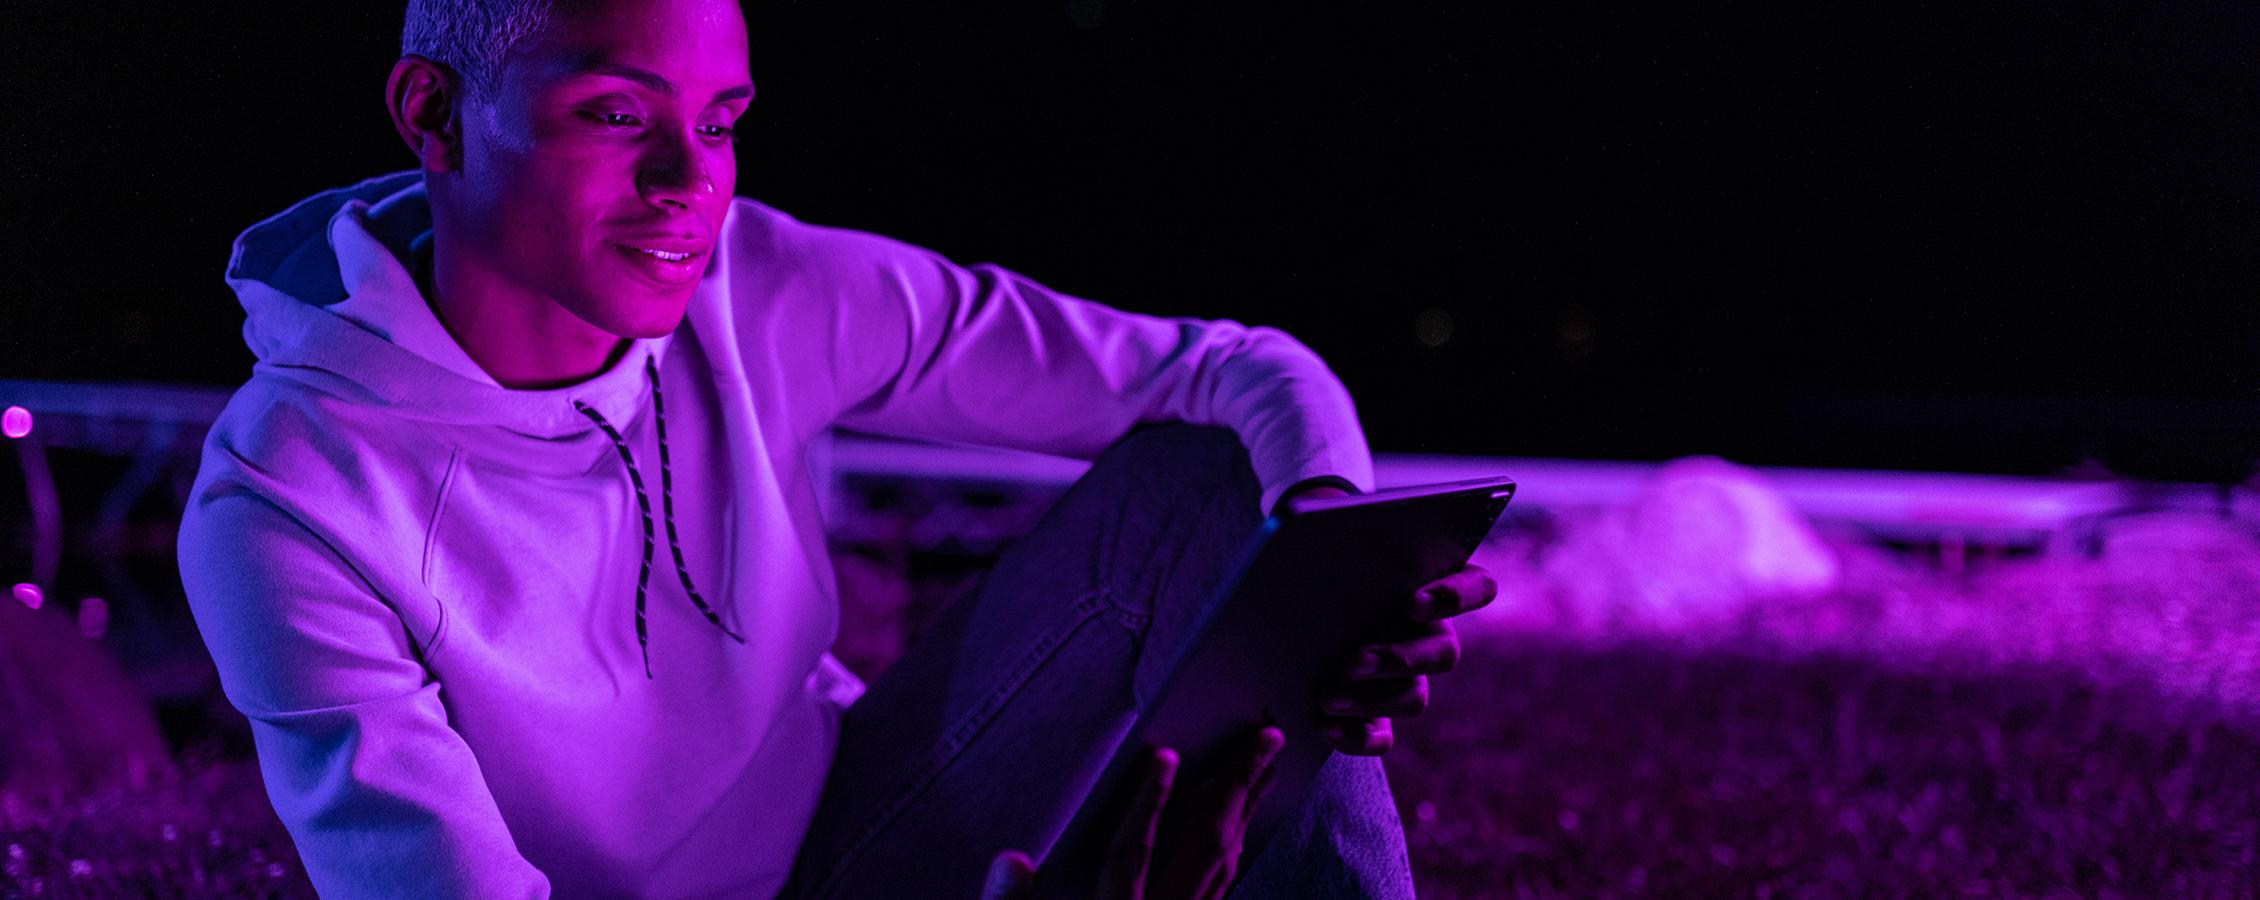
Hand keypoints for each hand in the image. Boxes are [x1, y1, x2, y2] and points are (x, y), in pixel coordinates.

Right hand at [981, 726, 1285, 899]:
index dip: (1145, 807)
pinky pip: (1219, 893)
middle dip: (1235, 793)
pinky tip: (1236, 830)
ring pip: (1223, 874)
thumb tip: (1012, 859)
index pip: (1130, 861)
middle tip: (1266, 738)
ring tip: (1265, 767)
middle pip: (1204, 857)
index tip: (1164, 758)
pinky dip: (1232, 854)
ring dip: (1245, 817)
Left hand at [1280, 482, 1499, 755]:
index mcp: (1436, 582)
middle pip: (1443, 655)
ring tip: (1325, 695)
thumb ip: (1340, 526)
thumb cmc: (1325, 549)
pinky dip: (1356, 736)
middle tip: (1351, 660)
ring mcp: (1407, 676)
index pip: (1478, 587)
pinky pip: (1382, 736)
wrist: (1298, 586)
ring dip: (1371, 699)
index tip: (1412, 601)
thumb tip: (1324, 521)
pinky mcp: (1377, 711)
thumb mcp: (1331, 531)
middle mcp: (1431, 633)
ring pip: (1413, 699)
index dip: (1454, 598)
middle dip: (1398, 659)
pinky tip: (1322, 724)